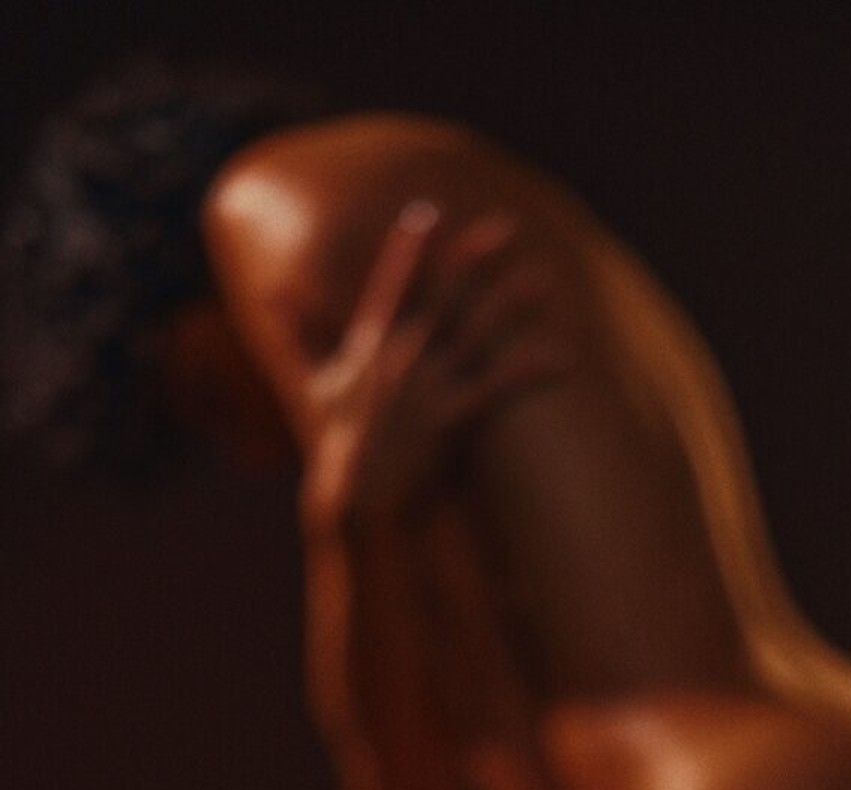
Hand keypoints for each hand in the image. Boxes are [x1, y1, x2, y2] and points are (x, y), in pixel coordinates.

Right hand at [298, 201, 574, 536]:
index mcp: (372, 346)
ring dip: (510, 304)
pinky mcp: (449, 420)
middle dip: (472, 260)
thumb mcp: (314, 384)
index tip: (427, 212)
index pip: (391, 284)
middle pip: (442, 298)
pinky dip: (530, 369)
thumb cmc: (336, 445)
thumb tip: (272, 294)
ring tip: (544, 278)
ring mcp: (425, 388)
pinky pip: (496, 387)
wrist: (353, 501)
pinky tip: (564, 355)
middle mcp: (400, 358)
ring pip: (474, 335)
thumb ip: (300, 335)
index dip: (410, 247)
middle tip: (505, 227)